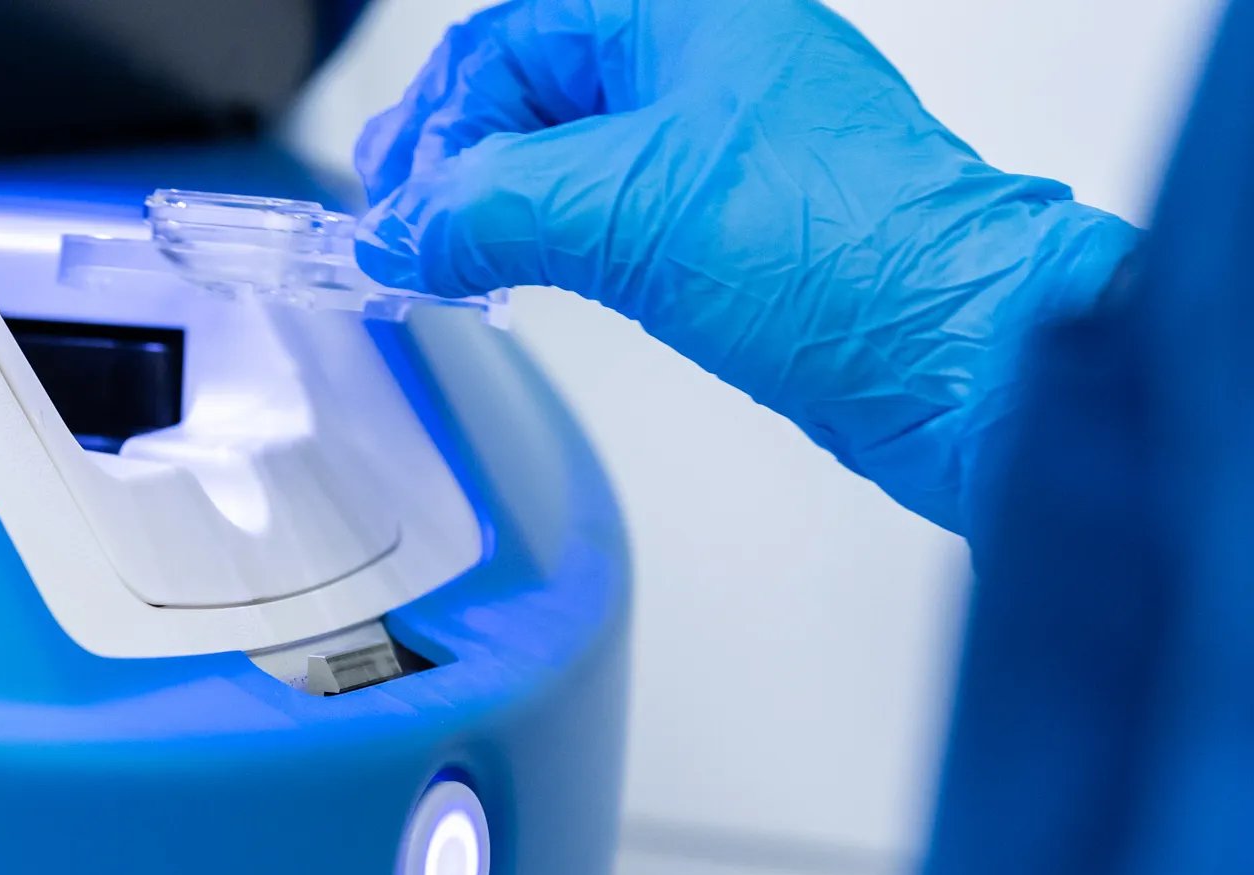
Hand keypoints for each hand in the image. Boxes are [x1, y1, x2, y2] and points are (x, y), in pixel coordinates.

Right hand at [354, 0, 1137, 531]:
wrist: (960, 361)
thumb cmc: (856, 254)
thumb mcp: (628, 209)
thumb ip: (489, 207)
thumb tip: (399, 226)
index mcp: (687, 12)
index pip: (508, 41)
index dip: (435, 120)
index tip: (391, 205)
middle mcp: (705, 66)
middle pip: (532, 90)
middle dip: (454, 158)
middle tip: (398, 228)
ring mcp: (721, 148)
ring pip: (569, 155)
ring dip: (494, 205)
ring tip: (442, 260)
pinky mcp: (733, 229)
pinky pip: (611, 214)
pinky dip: (548, 242)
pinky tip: (519, 279)